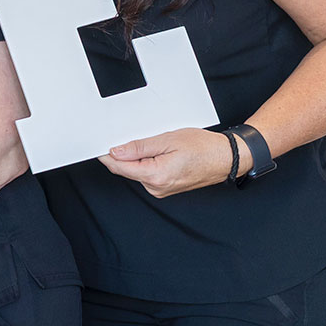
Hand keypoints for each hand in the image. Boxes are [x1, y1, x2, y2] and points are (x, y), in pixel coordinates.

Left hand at [98, 127, 234, 197]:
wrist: (227, 158)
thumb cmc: (204, 148)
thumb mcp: (168, 140)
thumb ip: (139, 147)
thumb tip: (116, 152)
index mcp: (155, 176)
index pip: (119, 167)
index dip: (106, 155)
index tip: (98, 144)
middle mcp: (156, 187)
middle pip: (126, 169)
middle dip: (123, 154)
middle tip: (131, 136)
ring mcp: (161, 190)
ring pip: (137, 171)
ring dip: (138, 158)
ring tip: (156, 144)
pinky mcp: (165, 188)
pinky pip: (147, 174)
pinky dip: (147, 163)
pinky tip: (159, 152)